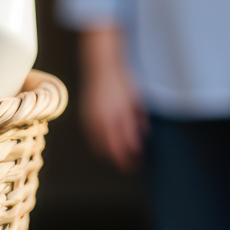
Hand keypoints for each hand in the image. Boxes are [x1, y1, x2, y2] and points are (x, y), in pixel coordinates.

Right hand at [78, 27, 145, 171]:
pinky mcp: (85, 116)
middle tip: (133, 164)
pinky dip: (101, 146)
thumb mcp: (136, 99)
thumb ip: (139, 119)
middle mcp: (102, 119)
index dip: (132, 158)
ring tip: (122, 157)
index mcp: (117, 115)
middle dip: (122, 160)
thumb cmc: (123, 81)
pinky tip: (110, 146)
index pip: (124, 145)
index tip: (140, 163)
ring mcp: (91, 118)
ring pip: (99, 146)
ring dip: (111, 155)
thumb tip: (145, 136)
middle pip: (111, 150)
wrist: (101, 65)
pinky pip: (92, 138)